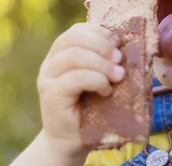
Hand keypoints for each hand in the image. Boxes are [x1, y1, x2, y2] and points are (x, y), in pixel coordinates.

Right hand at [36, 23, 124, 156]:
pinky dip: (96, 80)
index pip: (75, 30)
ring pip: (73, 56)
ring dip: (101, 63)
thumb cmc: (89, 108)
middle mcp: (50, 63)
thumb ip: (103, 61)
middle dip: (101, 45)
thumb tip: (124, 46)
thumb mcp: (97, 78)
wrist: (70, 140)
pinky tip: (106, 90)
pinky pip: (74, 78)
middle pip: (73, 38)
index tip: (117, 42)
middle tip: (119, 59)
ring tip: (118, 76)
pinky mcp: (51, 95)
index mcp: (60, 54)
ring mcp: (48, 78)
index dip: (98, 32)